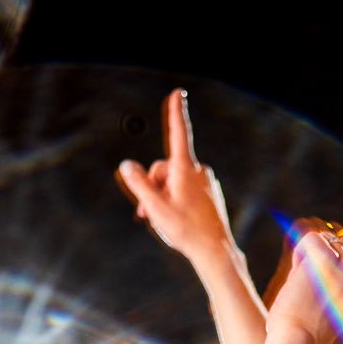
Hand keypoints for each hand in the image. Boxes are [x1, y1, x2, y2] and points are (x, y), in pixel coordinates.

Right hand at [118, 90, 238, 262]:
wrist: (215, 250)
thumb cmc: (186, 230)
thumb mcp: (155, 207)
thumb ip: (139, 184)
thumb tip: (127, 165)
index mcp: (185, 169)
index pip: (179, 133)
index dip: (176, 112)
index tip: (178, 93)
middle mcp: (198, 171)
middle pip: (164, 168)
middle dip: (152, 185)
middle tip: (148, 212)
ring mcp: (205, 182)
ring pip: (174, 181)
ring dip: (162, 195)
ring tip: (162, 219)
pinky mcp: (208, 193)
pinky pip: (185, 190)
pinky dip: (175, 200)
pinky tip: (176, 219)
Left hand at [266, 209, 342, 343]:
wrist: (298, 343)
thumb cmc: (309, 329)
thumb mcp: (332, 298)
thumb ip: (336, 271)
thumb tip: (330, 235)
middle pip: (338, 240)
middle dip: (319, 256)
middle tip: (313, 291)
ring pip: (320, 238)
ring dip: (305, 257)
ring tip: (306, 290)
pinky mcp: (325, 256)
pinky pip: (305, 237)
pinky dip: (296, 253)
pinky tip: (299, 278)